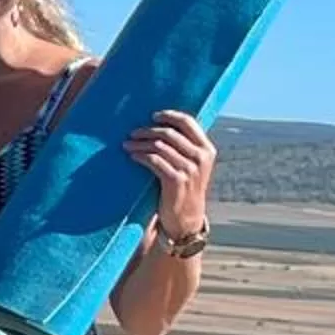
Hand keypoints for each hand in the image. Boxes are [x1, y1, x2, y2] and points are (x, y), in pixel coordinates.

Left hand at [125, 109, 216, 241]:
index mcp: (207, 149)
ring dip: (140, 143)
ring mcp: (189, 169)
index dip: (169, 116)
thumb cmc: (183, 189)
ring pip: (160, 146)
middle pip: (170, 133)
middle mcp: (201, 157)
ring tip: (127, 144)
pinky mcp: (175, 180)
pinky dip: (140, 156)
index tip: (153, 116)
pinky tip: (132, 156)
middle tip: (133, 132)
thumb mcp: (191, 166)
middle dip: (148, 130)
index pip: (188, 122)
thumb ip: (184, 148)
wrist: (185, 218)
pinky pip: (154, 161)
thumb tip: (161, 127)